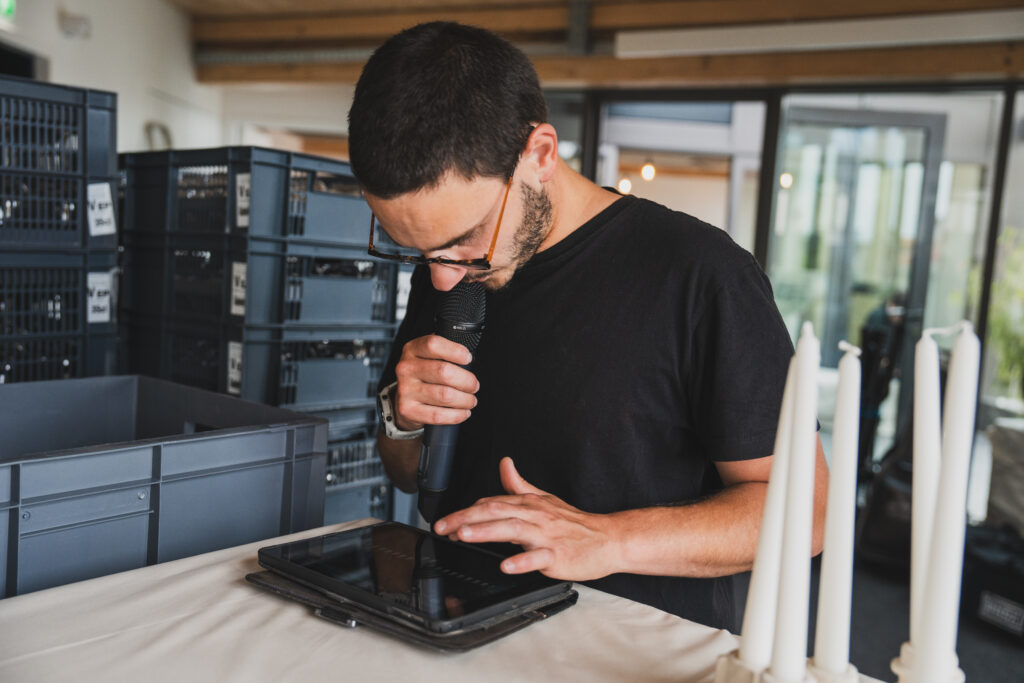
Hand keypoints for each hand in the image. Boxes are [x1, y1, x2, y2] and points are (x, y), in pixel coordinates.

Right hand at [393, 334, 479, 430]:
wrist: (405, 400)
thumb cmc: (426, 375)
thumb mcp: (430, 357)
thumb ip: (447, 352)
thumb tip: (470, 358)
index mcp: (412, 349)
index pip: (433, 344)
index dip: (455, 351)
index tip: (468, 359)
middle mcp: (406, 368)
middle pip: (444, 371)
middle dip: (467, 381)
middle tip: (474, 386)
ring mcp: (405, 390)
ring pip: (445, 395)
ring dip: (465, 400)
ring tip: (470, 400)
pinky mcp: (408, 410)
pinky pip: (438, 415)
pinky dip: (457, 415)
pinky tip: (463, 412)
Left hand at [433, 458, 620, 580]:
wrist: (608, 539)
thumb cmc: (575, 523)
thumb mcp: (544, 498)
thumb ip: (519, 484)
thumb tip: (504, 464)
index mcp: (529, 504)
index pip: (491, 503)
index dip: (466, 512)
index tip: (446, 522)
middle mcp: (534, 517)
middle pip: (495, 512)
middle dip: (465, 519)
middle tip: (442, 526)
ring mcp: (546, 536)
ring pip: (512, 529)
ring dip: (486, 531)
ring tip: (464, 535)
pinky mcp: (557, 555)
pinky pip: (538, 558)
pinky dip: (521, 561)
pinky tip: (506, 564)